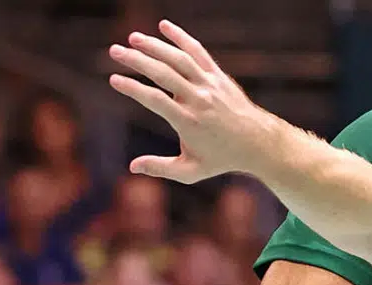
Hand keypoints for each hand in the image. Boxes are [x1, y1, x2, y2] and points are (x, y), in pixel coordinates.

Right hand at [109, 22, 272, 183]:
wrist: (256, 142)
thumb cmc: (221, 159)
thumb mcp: (191, 171)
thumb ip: (161, 168)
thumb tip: (132, 167)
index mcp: (188, 121)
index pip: (155, 100)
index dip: (133, 88)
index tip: (114, 80)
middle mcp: (198, 99)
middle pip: (163, 73)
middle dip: (137, 60)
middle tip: (114, 51)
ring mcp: (209, 84)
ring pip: (179, 58)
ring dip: (155, 46)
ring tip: (132, 38)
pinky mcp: (217, 75)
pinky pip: (197, 52)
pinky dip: (181, 37)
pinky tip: (163, 26)